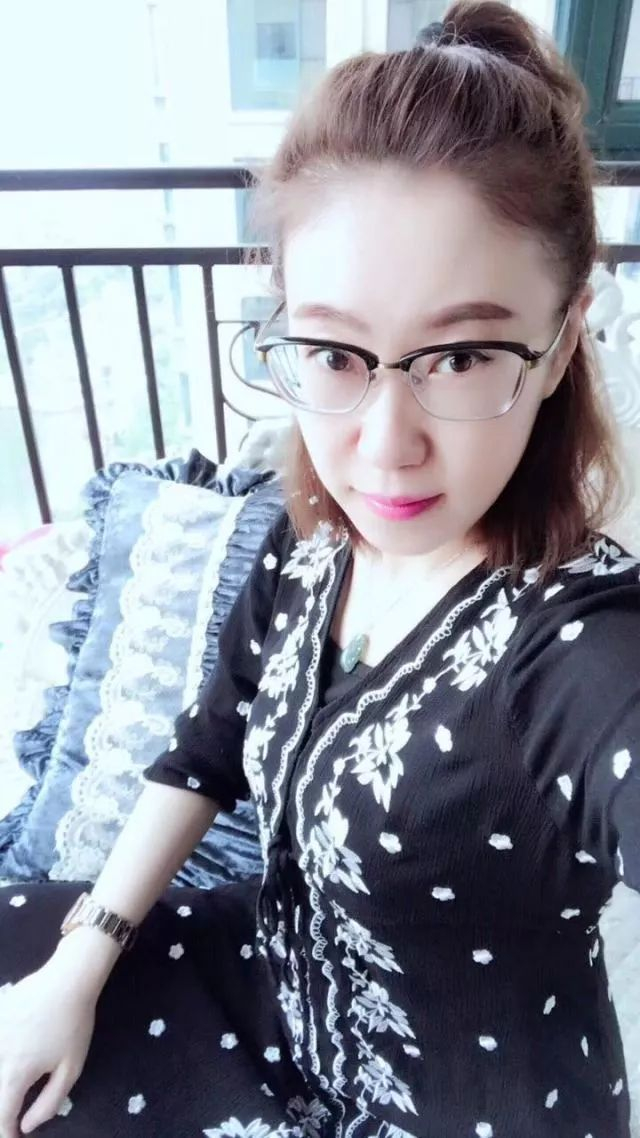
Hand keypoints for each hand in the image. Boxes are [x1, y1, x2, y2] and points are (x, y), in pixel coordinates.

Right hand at [0, 965, 95, 1135]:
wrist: (68, 978)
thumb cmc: (73, 1024)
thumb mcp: (71, 1068)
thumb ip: (48, 1102)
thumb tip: (26, 1126)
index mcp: (15, 1073)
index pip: (1, 1116)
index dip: (6, 1133)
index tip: (15, 1136)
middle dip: (1, 1108)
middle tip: (14, 1111)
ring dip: (1, 1083)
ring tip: (11, 1087)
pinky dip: (1, 1056)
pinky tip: (15, 1049)